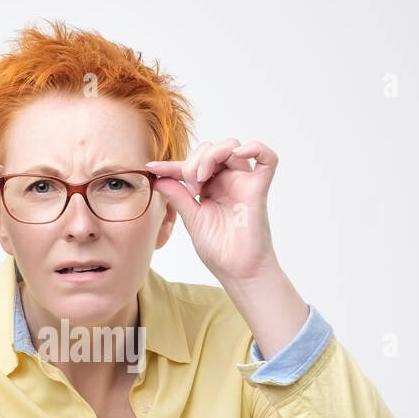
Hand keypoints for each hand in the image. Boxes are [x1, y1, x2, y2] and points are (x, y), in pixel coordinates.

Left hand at [145, 139, 278, 283]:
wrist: (236, 271)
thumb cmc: (218, 250)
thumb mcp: (191, 218)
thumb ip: (178, 195)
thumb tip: (158, 178)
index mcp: (211, 188)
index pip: (192, 165)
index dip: (171, 164)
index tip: (151, 167)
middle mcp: (228, 182)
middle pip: (212, 148)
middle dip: (194, 160)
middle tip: (189, 186)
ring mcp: (243, 183)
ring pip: (232, 146)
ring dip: (211, 155)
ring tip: (201, 179)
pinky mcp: (258, 188)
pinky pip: (267, 158)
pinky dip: (255, 148)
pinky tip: (238, 154)